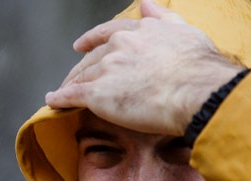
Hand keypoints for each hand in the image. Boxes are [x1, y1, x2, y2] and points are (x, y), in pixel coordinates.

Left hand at [45, 0, 243, 134]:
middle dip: (81, 68)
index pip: (108, 33)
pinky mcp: (96, 93)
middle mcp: (119, 46)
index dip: (92, 39)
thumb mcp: (184, 31)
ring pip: (80, 77)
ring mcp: (106, 69)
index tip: (81, 45)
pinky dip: (59, 98)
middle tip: (72, 78)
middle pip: (91, 58)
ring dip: (70, 85)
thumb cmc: (198, 66)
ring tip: (63, 93)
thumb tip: (147, 3)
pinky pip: (71, 96)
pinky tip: (52, 101)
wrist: (195, 90)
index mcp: (139, 31)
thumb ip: (163, 17)